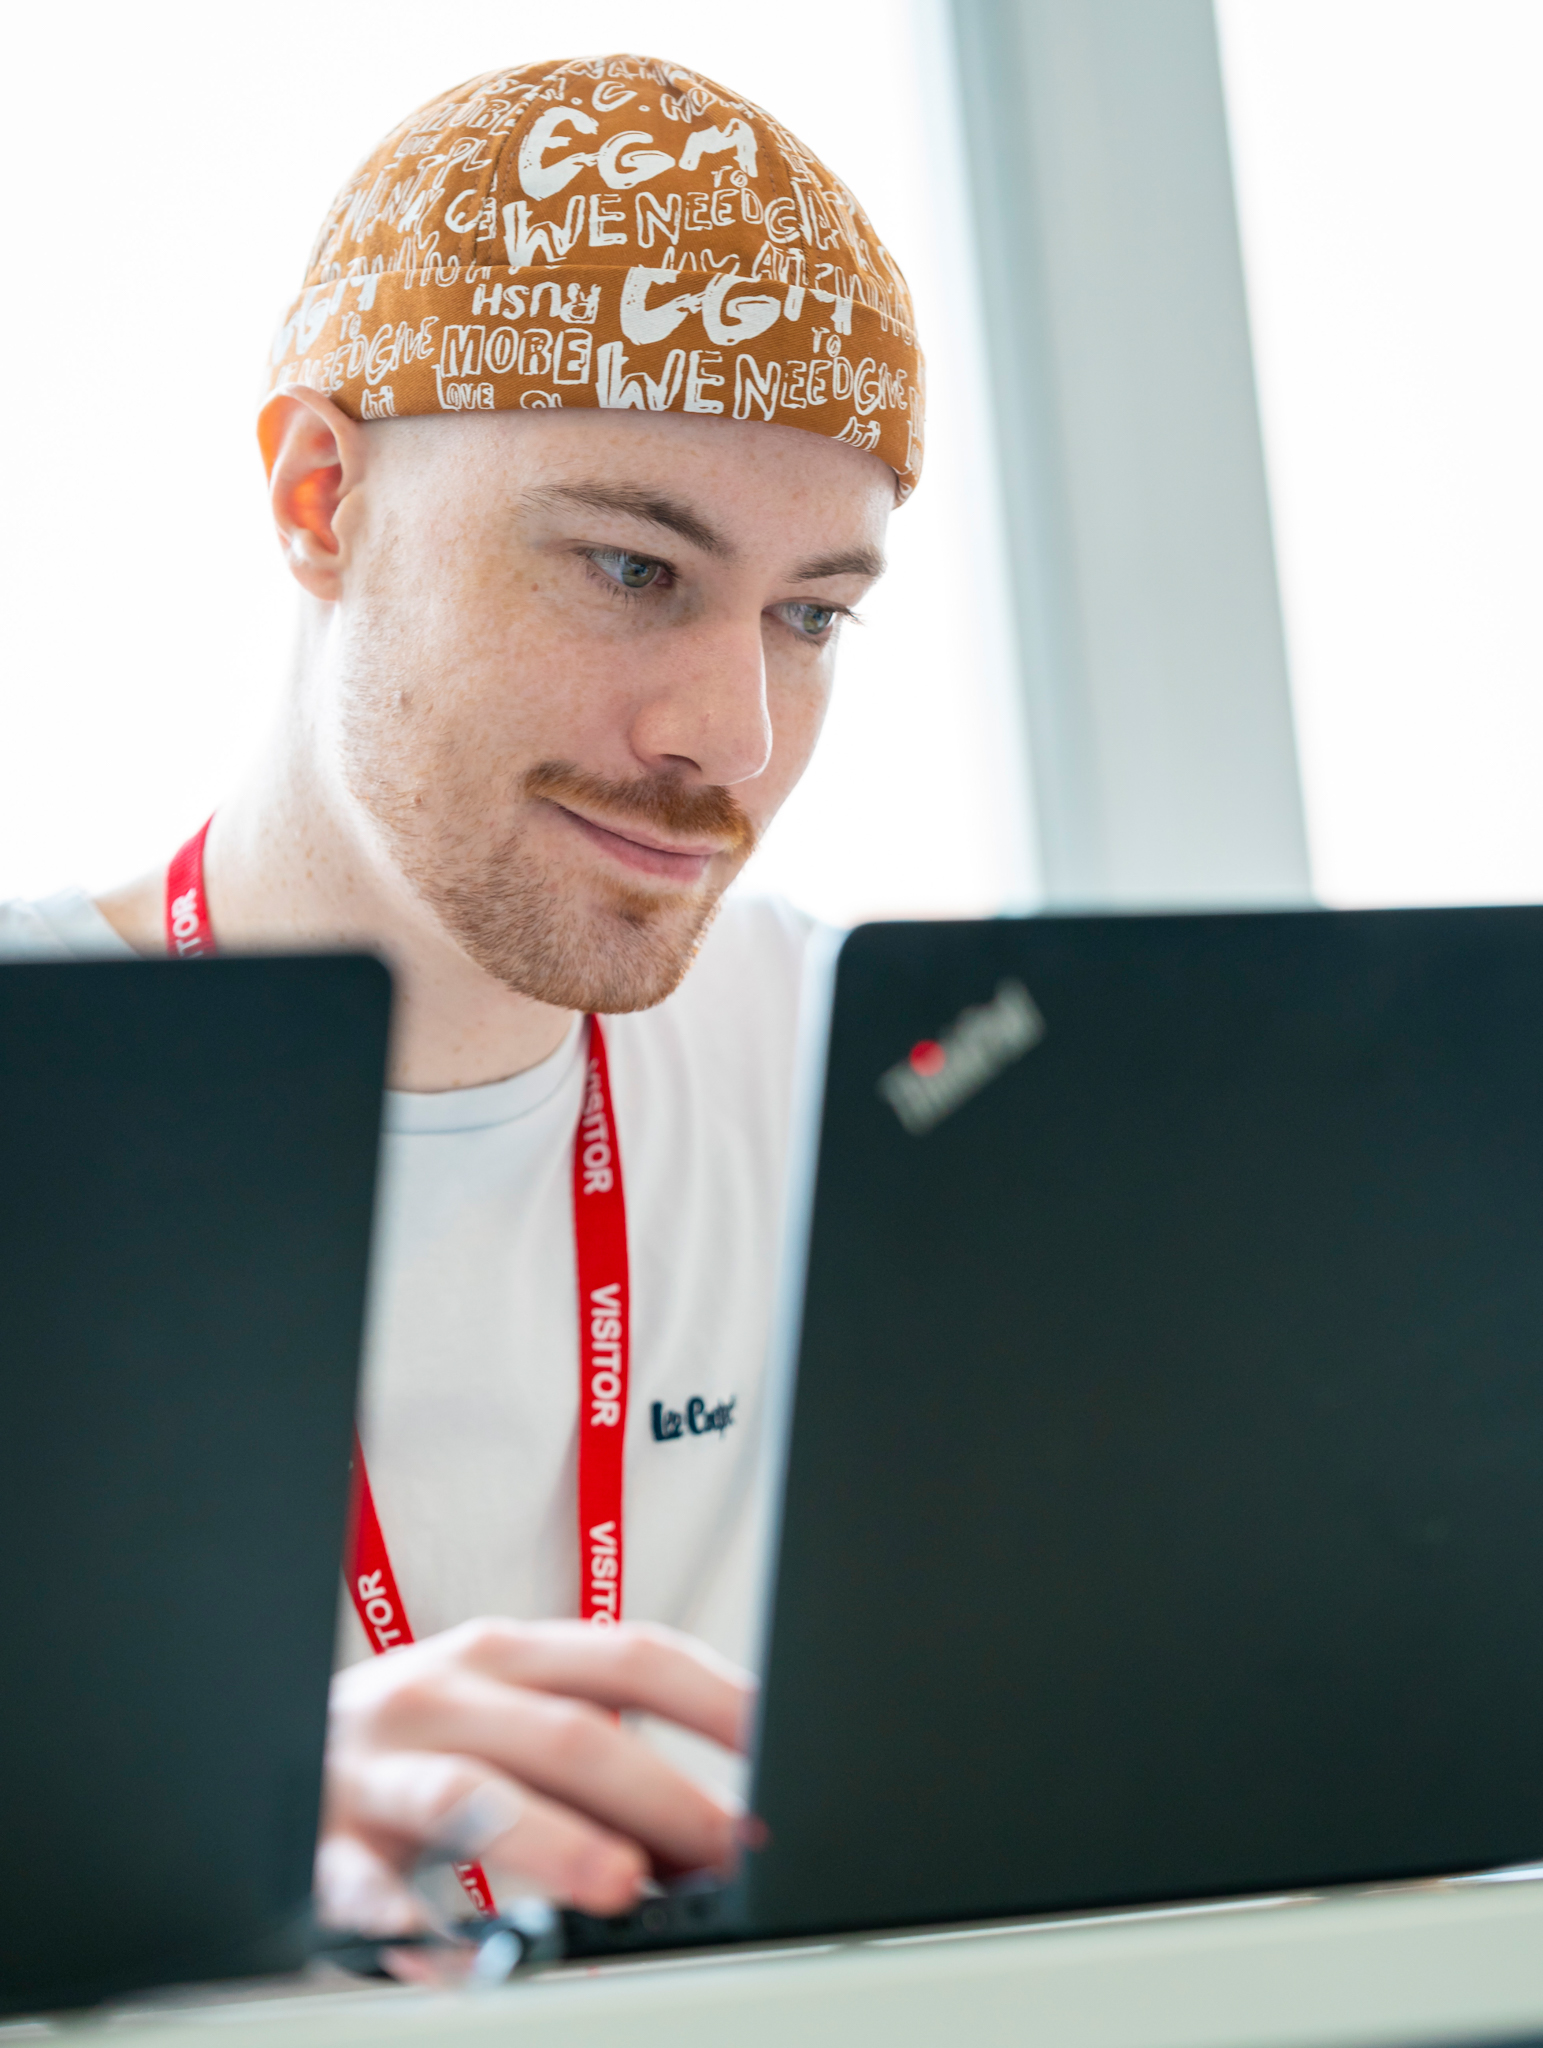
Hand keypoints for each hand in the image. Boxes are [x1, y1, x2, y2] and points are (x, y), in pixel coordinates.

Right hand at [315, 1617, 754, 1932]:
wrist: (267, 1741)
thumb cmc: (417, 1739)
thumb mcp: (503, 1713)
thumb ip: (595, 1753)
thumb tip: (713, 1829)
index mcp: (506, 1655)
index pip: (632, 1659)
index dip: (714, 1698)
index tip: (780, 1745)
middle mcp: (445, 1694)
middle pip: (570, 1732)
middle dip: (659, 1794)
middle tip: (724, 1851)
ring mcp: (378, 1766)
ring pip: (471, 1793)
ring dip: (554, 1841)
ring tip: (619, 1887)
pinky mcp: (320, 1843)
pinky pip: (363, 1886)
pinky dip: (406, 1920)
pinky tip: (451, 1952)